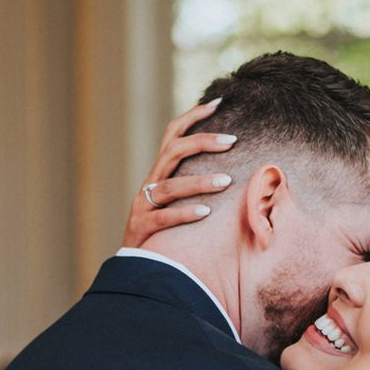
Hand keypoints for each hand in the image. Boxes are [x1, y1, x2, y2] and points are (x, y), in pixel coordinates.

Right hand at [122, 99, 236, 246]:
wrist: (134, 265)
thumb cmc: (164, 231)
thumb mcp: (176, 202)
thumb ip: (195, 184)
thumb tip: (235, 168)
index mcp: (158, 174)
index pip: (172, 135)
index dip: (192, 117)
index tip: (218, 103)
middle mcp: (149, 184)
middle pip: (172, 152)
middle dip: (202, 142)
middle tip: (232, 140)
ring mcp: (143, 206)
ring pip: (170, 186)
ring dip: (200, 181)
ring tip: (227, 181)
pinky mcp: (142, 228)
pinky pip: (164, 217)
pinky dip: (184, 213)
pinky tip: (205, 211)